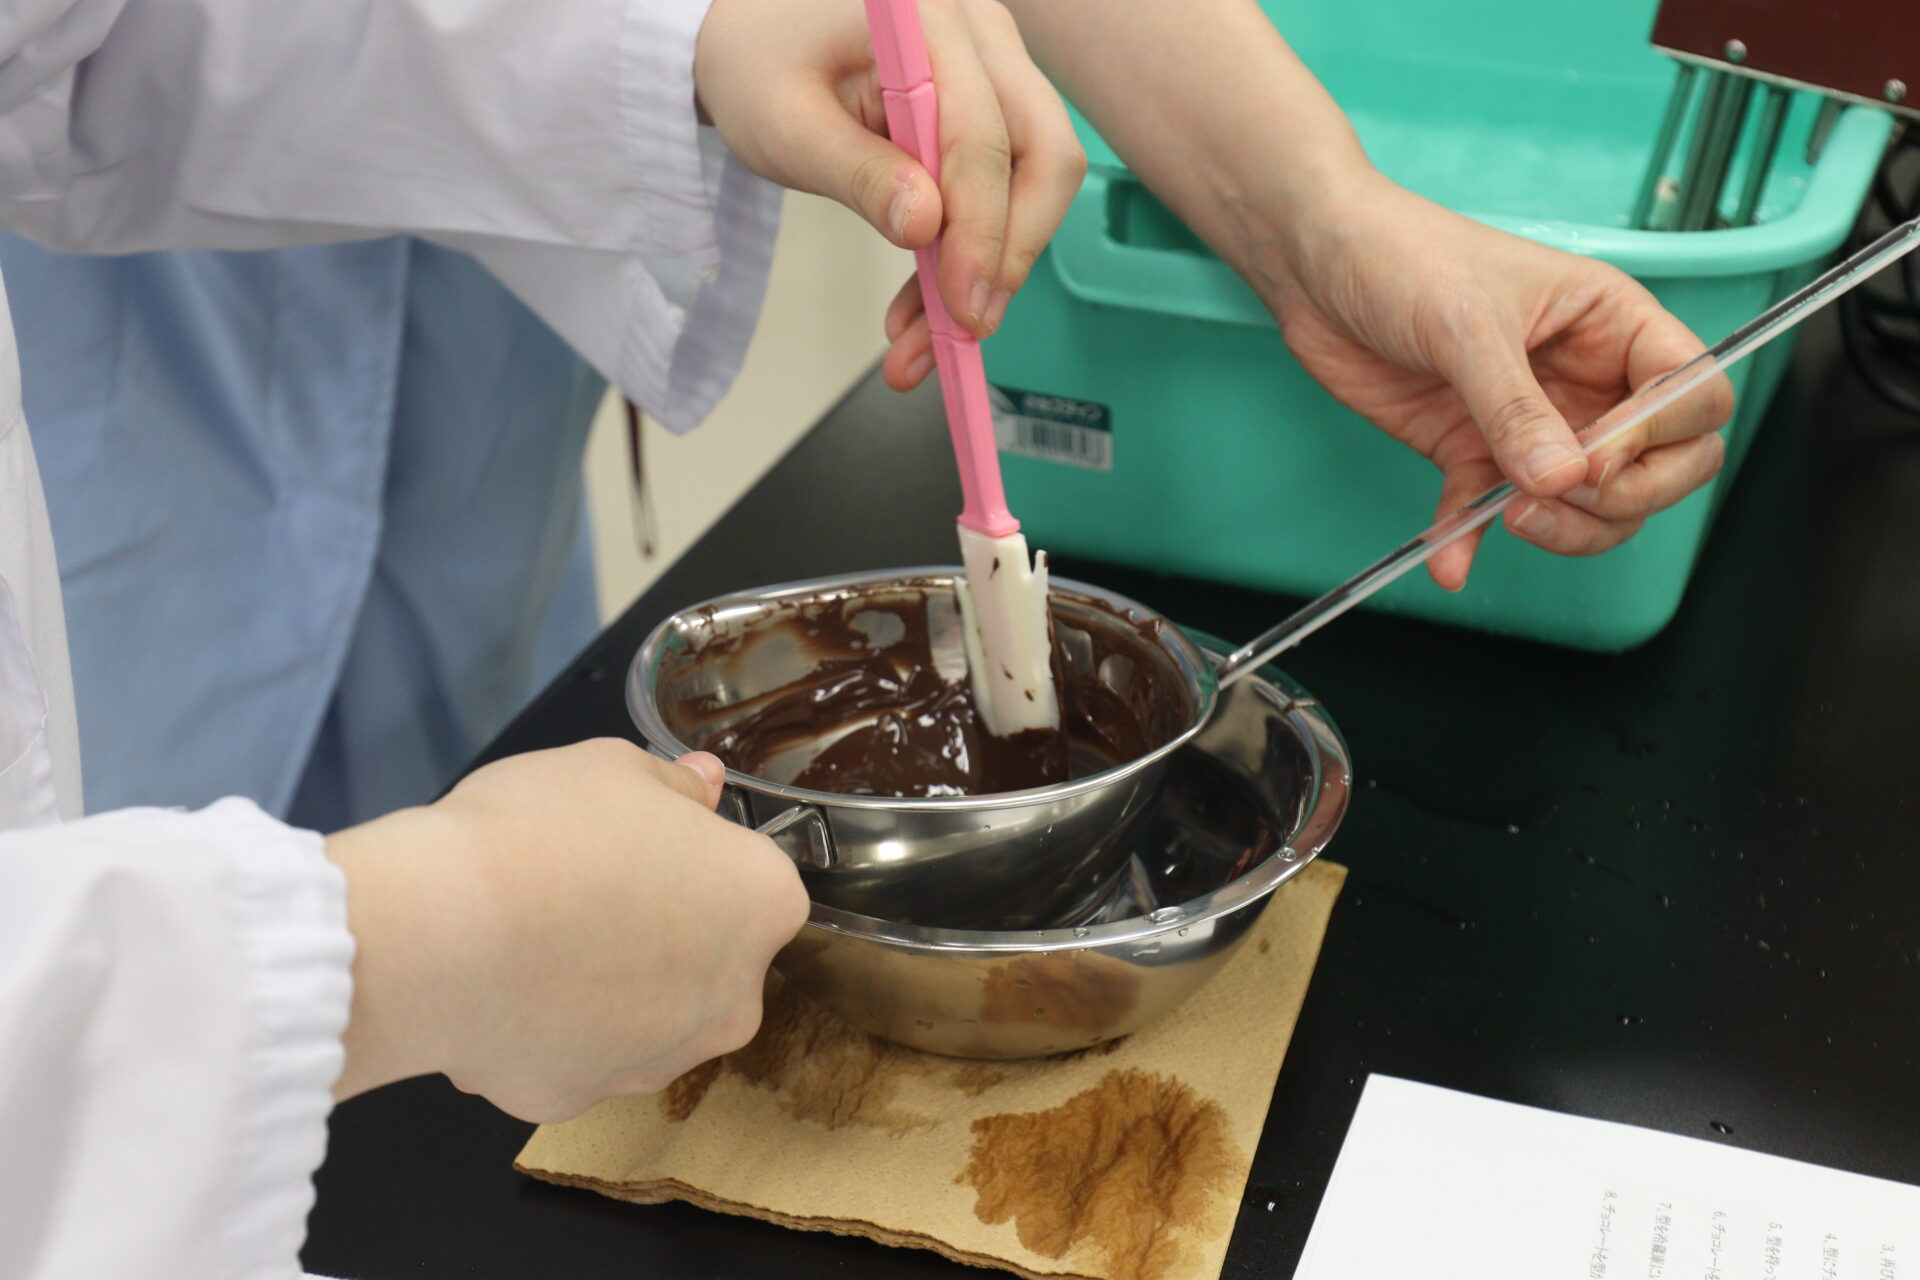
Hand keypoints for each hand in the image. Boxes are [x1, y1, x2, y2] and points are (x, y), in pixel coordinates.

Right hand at [326, 740, 808, 1122]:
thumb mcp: (613, 766)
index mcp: (762, 904)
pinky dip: (540, 1031)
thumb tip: (702, 784)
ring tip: (529, 940)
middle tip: (585, 892)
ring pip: (640, 1019)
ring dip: (603, 989)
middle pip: (707, 962)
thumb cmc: (542, 832)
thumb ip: (672, 784)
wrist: (443, 932)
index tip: (641, 848)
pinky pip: (569, 1057)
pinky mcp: (579, 1102)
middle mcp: (732, 1001)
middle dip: (660, 936)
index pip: (751, 882)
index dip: (693, 860)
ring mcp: (658, 1062)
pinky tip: (495, 990)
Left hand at [695, 0, 1083, 340]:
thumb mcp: (786, 128)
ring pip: (1034, 179)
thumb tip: (926, 226)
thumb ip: (857, 174)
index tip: (962, 308)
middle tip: (963, 330)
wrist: (749, 42)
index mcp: (927, 22)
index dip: (981, 232)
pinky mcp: (988, 107)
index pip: (983, 136)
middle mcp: (979, 36)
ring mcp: (992, 69)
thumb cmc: (759, 68)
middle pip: (1043, 154)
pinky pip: (1004, 187)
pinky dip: (972, 252)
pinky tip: (929, 306)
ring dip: (991, 266)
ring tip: (927, 337)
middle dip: (1008, 254)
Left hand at [1263, 173, 1732, 588]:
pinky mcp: (1470, 451)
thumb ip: (1515, 406)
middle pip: (1662, 464)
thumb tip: (1563, 479)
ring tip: (1508, 517)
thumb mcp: (1467, 324)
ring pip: (1589, 503)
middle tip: (1564, 497)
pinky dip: (1473, 541)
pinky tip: (1449, 563)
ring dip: (1565, 529)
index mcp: (1613, 324)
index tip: (1599, 455)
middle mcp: (1586, 378)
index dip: (1663, 438)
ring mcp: (1532, 422)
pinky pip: (1490, 512)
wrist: (1316, 263)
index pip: (1694, 394)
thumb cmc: (1403, 254)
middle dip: (1629, 497)